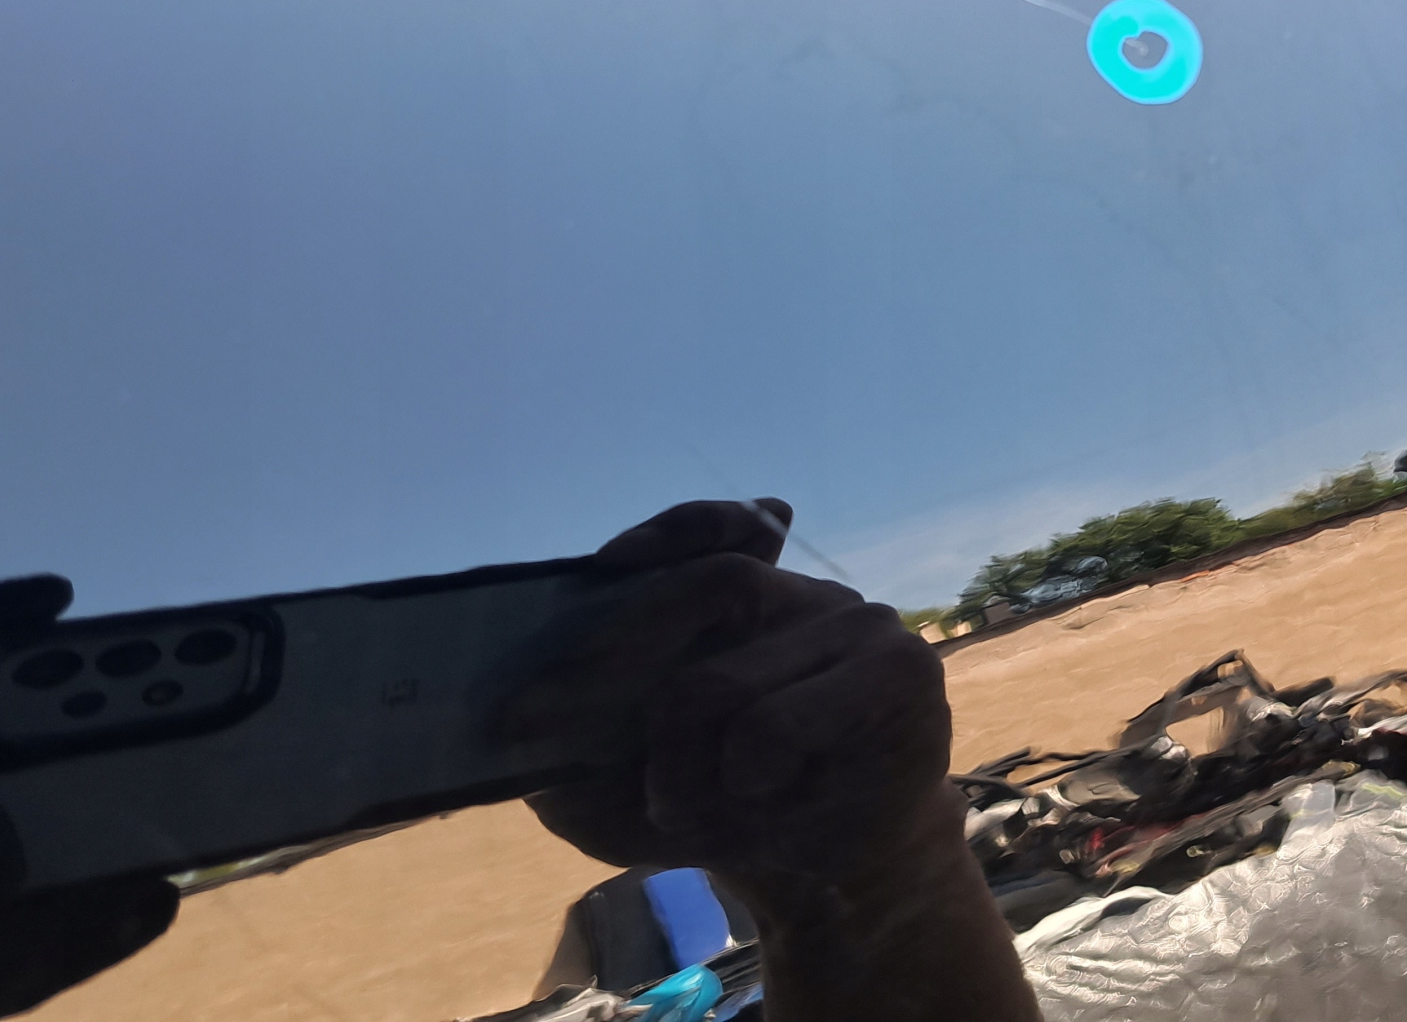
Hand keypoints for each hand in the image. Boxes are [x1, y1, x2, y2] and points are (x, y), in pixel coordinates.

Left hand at [504, 501, 950, 897]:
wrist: (833, 878)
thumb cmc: (727, 812)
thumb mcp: (622, 785)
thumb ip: (573, 740)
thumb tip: (507, 719)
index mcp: (758, 598)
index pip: (723, 529)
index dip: (673, 530)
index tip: (610, 565)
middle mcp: (812, 595)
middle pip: (712, 586)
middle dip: (613, 653)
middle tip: (534, 718)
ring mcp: (861, 625)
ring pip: (722, 682)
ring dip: (674, 761)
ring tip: (676, 807)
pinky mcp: (900, 674)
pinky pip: (777, 726)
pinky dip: (742, 775)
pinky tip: (761, 796)